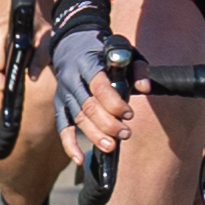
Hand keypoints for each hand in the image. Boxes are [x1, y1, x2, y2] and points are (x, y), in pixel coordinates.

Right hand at [47, 0, 136, 153]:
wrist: (73, 44)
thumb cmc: (104, 51)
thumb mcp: (125, 50)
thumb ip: (137, 68)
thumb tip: (145, 88)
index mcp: (88, 65)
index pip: (98, 86)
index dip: (114, 102)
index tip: (129, 114)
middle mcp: (72, 80)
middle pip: (87, 106)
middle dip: (107, 123)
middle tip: (125, 134)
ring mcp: (64, 94)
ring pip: (77, 119)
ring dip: (94, 135)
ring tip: (111, 147)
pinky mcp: (60, 106)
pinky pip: (62, 127)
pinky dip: (69, 145)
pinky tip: (80, 159)